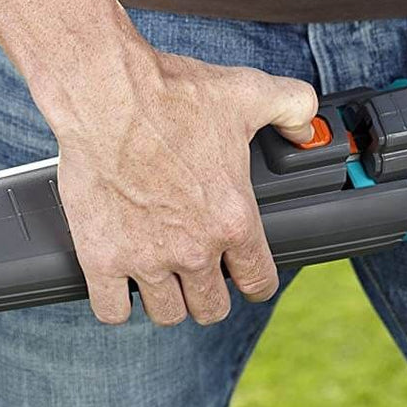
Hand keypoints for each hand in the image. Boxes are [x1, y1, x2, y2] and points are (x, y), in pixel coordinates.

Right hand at [49, 47, 317, 325]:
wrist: (108, 95)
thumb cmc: (174, 95)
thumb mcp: (251, 93)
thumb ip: (294, 108)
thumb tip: (305, 129)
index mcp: (234, 219)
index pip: (258, 281)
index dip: (255, 282)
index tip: (245, 275)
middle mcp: (194, 248)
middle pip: (211, 308)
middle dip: (210, 294)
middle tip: (200, 274)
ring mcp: (146, 258)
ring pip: (166, 313)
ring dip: (167, 300)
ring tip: (163, 278)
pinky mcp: (101, 257)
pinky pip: (112, 309)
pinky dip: (117, 302)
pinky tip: (121, 283)